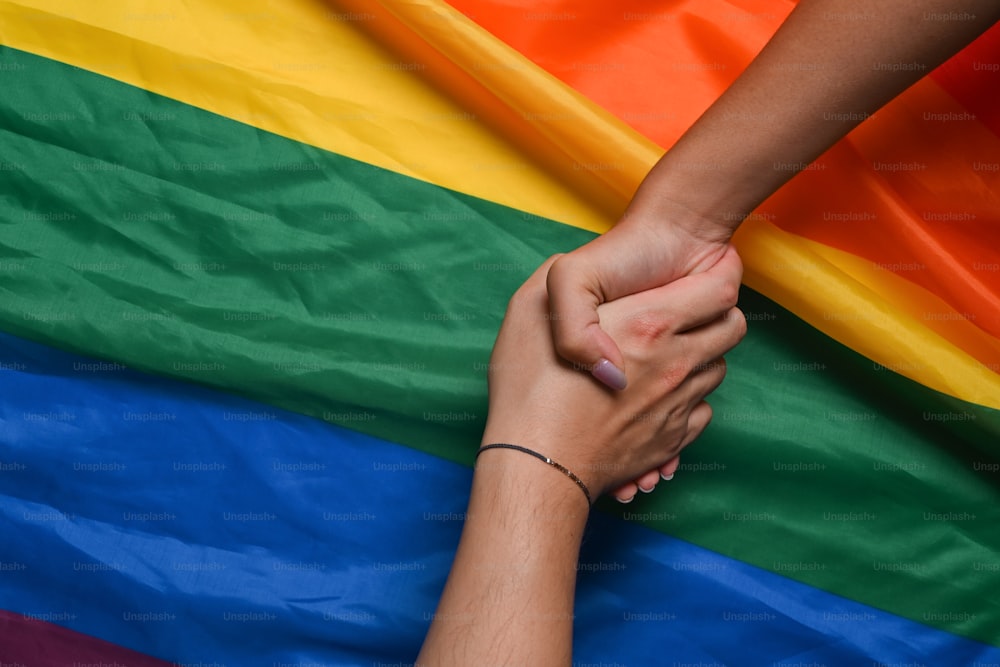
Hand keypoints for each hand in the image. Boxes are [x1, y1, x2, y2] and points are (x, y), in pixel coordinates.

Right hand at [482, 246, 744, 500]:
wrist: (536, 465)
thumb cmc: (528, 389)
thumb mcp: (532, 308)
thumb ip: (563, 278)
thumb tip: (582, 265)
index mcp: (647, 323)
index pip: (720, 291)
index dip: (716, 276)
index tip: (699, 274)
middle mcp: (674, 363)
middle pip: (731, 328)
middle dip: (716, 314)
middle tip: (687, 311)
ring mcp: (677, 404)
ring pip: (717, 370)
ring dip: (701, 358)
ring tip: (667, 355)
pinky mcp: (672, 440)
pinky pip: (702, 411)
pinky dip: (688, 400)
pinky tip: (660, 396)